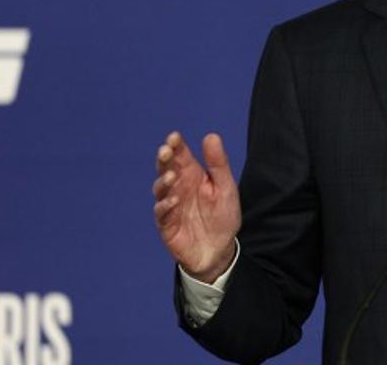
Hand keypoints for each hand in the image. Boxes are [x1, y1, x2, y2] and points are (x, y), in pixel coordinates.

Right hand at [153, 131, 241, 282]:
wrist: (220, 250)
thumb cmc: (223, 216)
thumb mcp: (225, 187)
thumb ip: (218, 163)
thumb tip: (211, 136)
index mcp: (192, 174)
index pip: (180, 155)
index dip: (175, 145)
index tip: (174, 137)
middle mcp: (178, 187)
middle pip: (166, 168)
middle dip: (164, 159)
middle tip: (166, 150)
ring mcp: (170, 205)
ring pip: (160, 188)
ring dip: (163, 181)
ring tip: (172, 176)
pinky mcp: (166, 224)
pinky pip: (161, 213)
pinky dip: (165, 206)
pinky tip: (174, 201)